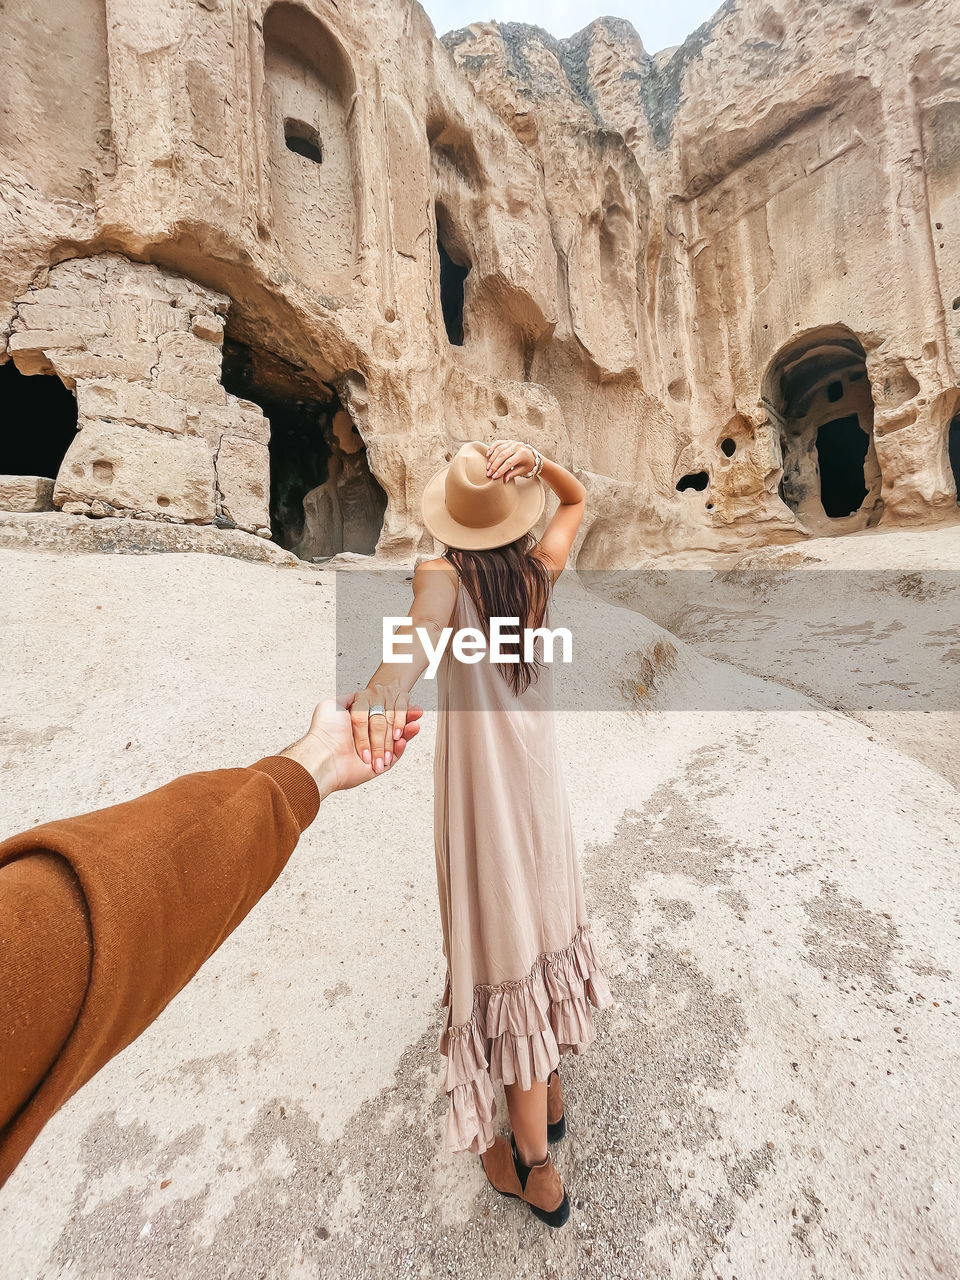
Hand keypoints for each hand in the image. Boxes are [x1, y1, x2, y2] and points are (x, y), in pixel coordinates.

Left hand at [280, 695, 422, 799]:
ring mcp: (371, 754)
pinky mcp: (375, 768)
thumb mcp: (333, 705)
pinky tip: (404, 739)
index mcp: (357, 726)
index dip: (395, 709)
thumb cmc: (325, 730)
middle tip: (418, 712)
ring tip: (416, 725)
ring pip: (394, 743)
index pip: (381, 715)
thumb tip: (358, 694)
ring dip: (407, 733)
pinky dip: (400, 749)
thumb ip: (348, 699)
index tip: (407, 703)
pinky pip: (393, 758)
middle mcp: (364, 740)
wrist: (322, 753)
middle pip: (391, 728)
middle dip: (405, 720)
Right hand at [485, 439, 534, 482]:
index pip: (509, 463)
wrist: (532, 455)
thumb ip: (513, 474)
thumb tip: (504, 480)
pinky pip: (498, 443)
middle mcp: (517, 446)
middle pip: (502, 456)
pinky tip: (488, 455)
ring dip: (492, 459)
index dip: (501, 470)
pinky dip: (492, 448)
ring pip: (499, 449)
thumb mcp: (522, 470)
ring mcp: (512, 442)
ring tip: (488, 467)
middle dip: (494, 465)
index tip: (494, 477)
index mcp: (522, 454)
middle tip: (489, 473)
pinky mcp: (508, 441)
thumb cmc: (527, 464)